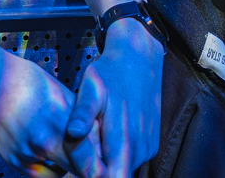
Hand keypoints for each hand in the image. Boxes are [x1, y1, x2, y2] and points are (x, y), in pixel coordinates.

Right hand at [0, 45, 94, 176]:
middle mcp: (44, 142)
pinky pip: (40, 176)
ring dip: (67, 169)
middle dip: (88, 169)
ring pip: (60, 175)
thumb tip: (98, 141)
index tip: (108, 165)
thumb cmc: (25, 80)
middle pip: (78, 171)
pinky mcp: (13, 161)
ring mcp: (27, 154)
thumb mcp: (60, 93)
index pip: (92, 159)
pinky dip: (49, 169)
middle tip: (94, 166)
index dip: (102, 164)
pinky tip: (49, 152)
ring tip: (67, 150)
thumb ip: (80, 120)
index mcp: (60, 122)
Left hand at [65, 18, 162, 177]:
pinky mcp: (152, 144)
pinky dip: (119, 154)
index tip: (82, 167)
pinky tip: (108, 135)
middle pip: (117, 176)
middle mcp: (139, 149)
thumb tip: (72, 133)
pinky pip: (133, 159)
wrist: (140, 58)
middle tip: (84, 150)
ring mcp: (148, 148)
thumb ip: (82, 114)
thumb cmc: (110, 73)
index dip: (95, 177)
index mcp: (123, 141)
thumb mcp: (91, 89)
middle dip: (100, 171)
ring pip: (124, 168)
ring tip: (95, 138)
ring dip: (109, 161)